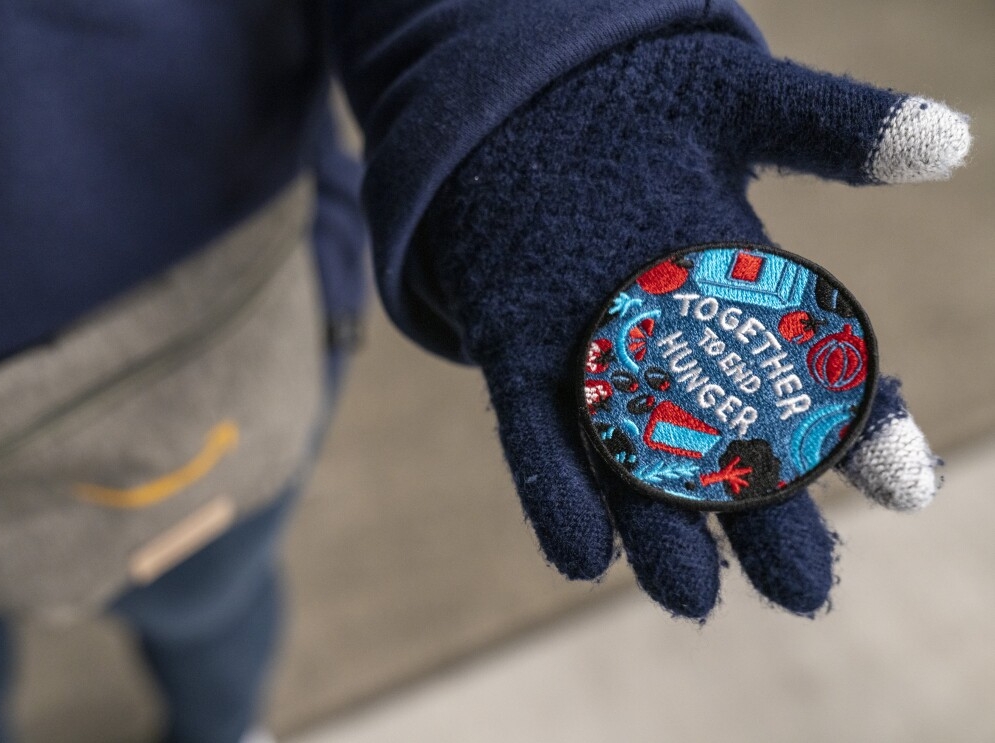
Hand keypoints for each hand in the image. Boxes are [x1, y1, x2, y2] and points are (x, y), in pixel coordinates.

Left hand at [420, 31, 967, 617]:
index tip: (905, 486)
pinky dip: (556, 490)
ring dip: (659, 529)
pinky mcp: (516, 352)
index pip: (817, 378)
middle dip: (766, 516)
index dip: (861, 435)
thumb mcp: (741, 98)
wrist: (530, 103)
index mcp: (742, 293)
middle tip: (802, 587)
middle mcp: (674, 342)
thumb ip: (830, 124)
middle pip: (730, 446)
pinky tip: (578, 554)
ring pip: (633, 460)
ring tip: (690, 596)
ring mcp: (591, 355)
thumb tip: (947, 140)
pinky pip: (536, 433)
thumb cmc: (644, 102)